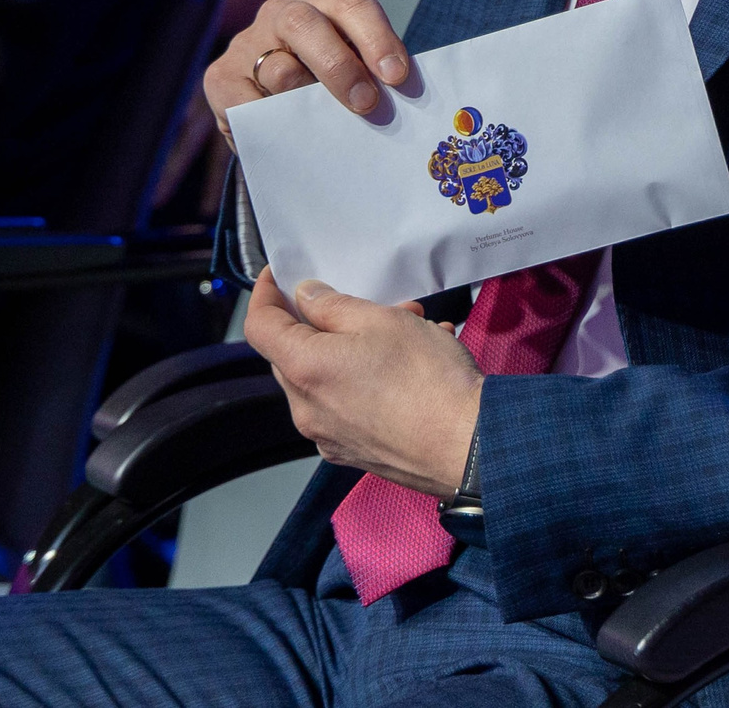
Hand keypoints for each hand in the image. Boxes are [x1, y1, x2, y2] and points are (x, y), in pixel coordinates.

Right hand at [205, 0, 411, 137]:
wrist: (274, 106)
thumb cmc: (329, 84)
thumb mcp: (354, 69)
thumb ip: (372, 76)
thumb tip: (397, 101)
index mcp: (324, 1)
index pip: (352, 4)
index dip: (377, 38)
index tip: (398, 78)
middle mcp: (282, 12)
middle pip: (306, 25)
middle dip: (339, 66)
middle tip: (366, 104)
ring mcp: (247, 42)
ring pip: (279, 70)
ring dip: (306, 100)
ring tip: (324, 125)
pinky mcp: (220, 77)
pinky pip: (246, 103)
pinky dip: (271, 122)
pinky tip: (289, 134)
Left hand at [245, 272, 480, 494]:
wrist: (468, 446)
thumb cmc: (425, 377)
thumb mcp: (381, 320)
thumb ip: (333, 305)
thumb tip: (304, 297)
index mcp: (304, 370)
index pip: (260, 326)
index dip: (265, 295)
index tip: (279, 275)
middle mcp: (306, 410)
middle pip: (293, 354)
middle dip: (324, 323)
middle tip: (368, 303)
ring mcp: (328, 437)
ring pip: (327, 379)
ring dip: (356, 350)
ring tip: (413, 330)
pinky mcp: (355, 453)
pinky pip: (348, 407)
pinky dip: (368, 382)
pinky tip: (413, 369)